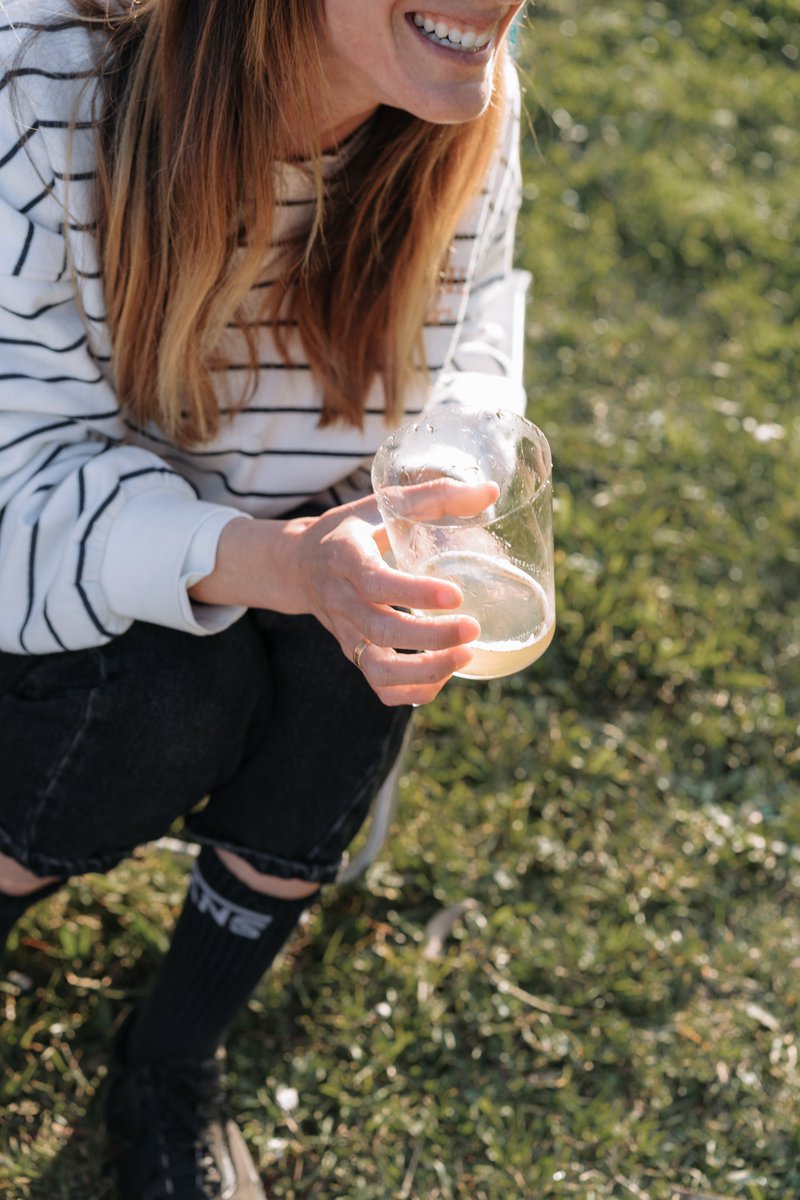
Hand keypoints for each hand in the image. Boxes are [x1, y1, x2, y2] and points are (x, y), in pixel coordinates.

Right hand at [288, 484, 498, 706]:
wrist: (299, 564)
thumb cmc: (351, 529)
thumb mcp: (381, 503)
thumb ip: (433, 495)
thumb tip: (489, 492)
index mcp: (346, 558)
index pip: (377, 583)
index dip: (416, 594)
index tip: (456, 595)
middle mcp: (341, 600)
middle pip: (381, 632)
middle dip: (431, 637)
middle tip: (473, 629)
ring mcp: (345, 633)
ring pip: (378, 670)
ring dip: (424, 672)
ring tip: (465, 655)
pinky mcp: (353, 654)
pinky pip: (380, 687)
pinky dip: (413, 691)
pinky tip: (444, 674)